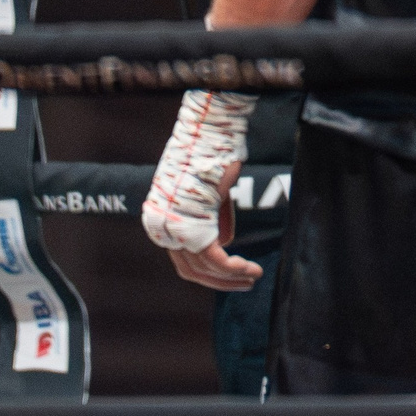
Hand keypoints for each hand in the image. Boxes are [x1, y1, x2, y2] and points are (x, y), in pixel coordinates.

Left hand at [169, 158, 261, 291]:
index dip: (208, 271)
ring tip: (254, 276)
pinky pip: (215, 259)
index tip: (232, 273)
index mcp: (161, 219)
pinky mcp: (193, 226)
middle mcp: (162, 227)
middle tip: (245, 283)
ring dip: (232, 278)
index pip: (182, 258)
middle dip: (220, 281)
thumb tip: (223, 242)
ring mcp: (175, 227)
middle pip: (190, 269)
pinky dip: (235, 268)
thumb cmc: (211, 154)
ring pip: (204, 268)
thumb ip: (212, 218)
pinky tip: (251, 270)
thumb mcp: (209, 192)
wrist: (208, 133)